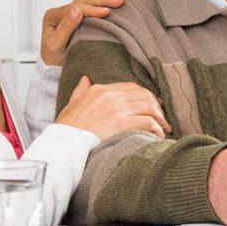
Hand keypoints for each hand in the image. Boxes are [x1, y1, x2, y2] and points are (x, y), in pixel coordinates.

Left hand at [41, 0, 126, 65]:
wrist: (54, 68)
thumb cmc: (54, 60)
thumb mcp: (56, 46)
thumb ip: (65, 28)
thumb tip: (76, 11)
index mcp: (53, 15)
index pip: (76, 7)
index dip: (93, 9)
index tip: (107, 12)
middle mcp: (62, 10)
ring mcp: (72, 10)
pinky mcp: (80, 14)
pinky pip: (93, 0)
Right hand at [55, 76, 170, 140]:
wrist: (62, 146)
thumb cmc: (66, 130)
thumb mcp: (71, 105)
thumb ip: (80, 91)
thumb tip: (85, 79)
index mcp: (98, 90)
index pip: (130, 87)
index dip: (146, 96)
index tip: (154, 105)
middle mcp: (109, 96)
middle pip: (143, 95)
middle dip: (157, 107)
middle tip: (164, 118)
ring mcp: (115, 109)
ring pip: (149, 107)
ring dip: (160, 118)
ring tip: (164, 128)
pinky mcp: (119, 124)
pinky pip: (147, 122)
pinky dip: (157, 128)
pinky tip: (159, 135)